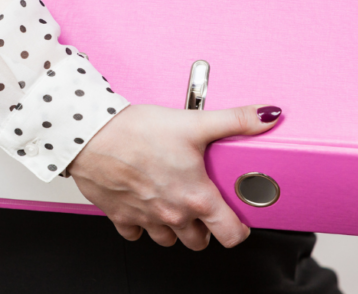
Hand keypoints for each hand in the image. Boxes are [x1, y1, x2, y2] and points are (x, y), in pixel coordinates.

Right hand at [66, 103, 281, 250]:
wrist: (90, 136)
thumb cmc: (136, 131)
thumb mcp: (195, 122)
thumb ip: (236, 120)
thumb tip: (267, 116)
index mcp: (196, 197)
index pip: (231, 234)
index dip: (239, 230)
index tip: (237, 219)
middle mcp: (172, 214)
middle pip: (199, 242)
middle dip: (204, 228)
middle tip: (202, 206)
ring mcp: (146, 219)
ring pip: (168, 240)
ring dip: (174, 228)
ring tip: (173, 203)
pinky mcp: (120, 216)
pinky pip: (135, 233)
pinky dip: (141, 223)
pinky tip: (143, 203)